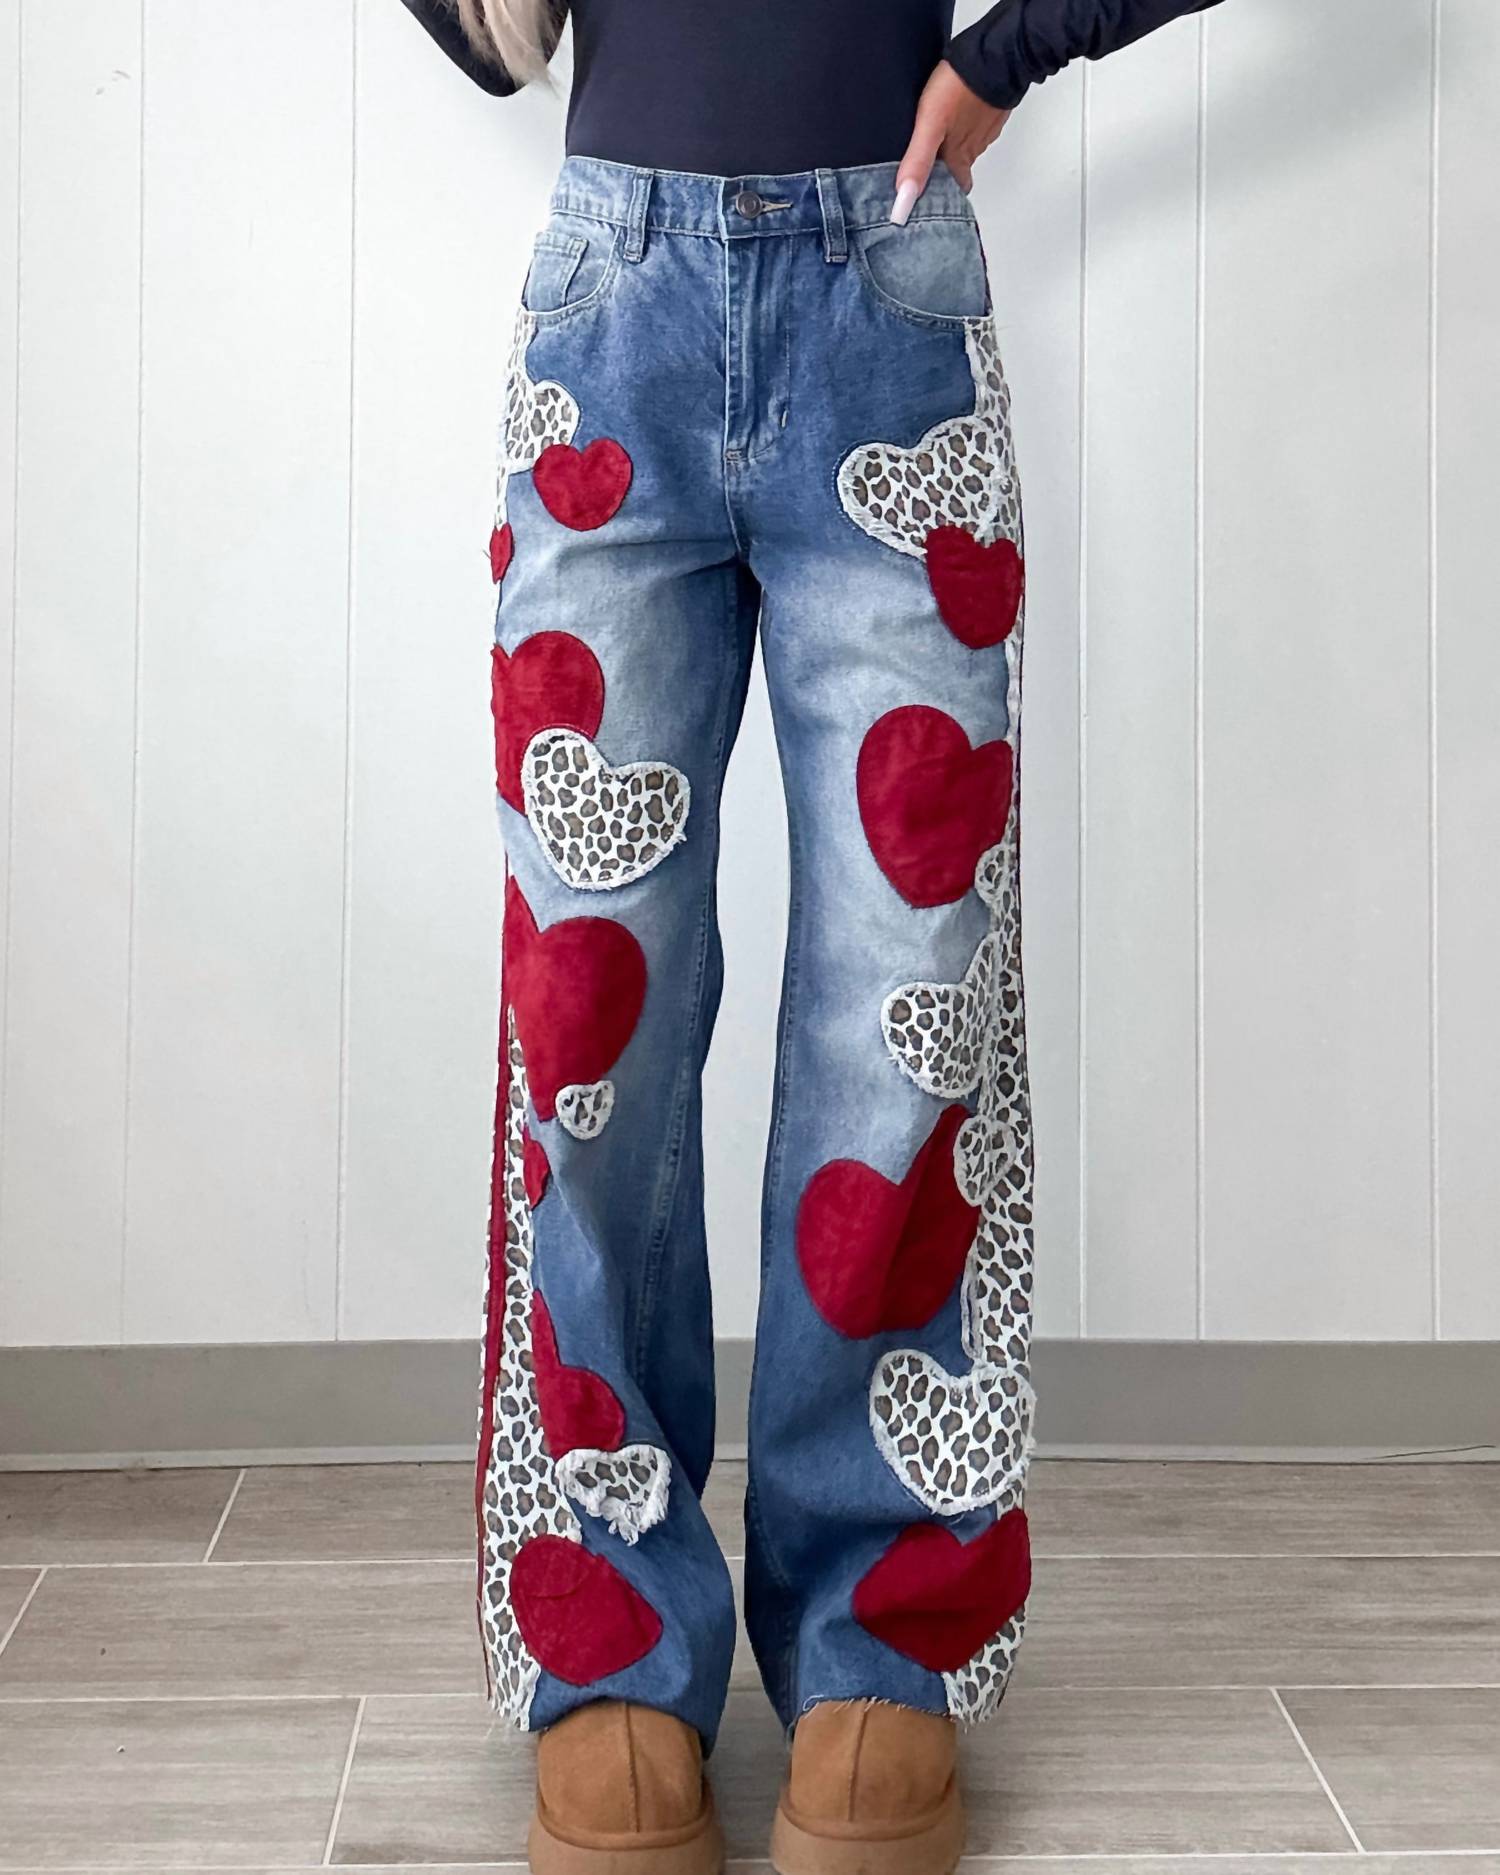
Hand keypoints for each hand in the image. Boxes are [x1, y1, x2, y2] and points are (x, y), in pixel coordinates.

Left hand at [893, 61, 1011, 222]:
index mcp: (961, 156)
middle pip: (960, 168)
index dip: (943, 196)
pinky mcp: (991, 106)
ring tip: (936, 140)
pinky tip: (955, 115)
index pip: (956, 188)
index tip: (930, 200)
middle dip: (945, 172)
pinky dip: (966, 124)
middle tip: (927, 169)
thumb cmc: (961, 88)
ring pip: (968, 145)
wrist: (996, 53)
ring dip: (954, 146)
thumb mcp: (930, 126)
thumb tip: (904, 203)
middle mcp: (975, 146)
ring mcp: (986, 126)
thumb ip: (918, 163)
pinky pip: (977, 123)